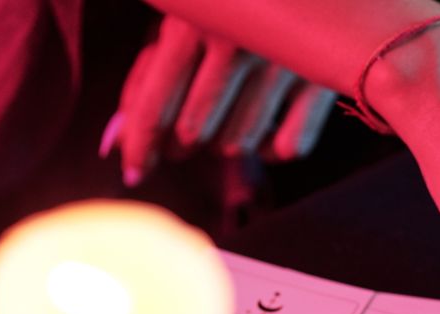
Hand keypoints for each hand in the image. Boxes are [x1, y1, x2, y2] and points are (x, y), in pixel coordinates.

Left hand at [101, 15, 338, 184]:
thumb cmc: (232, 3)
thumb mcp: (183, 21)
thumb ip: (147, 75)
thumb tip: (116, 140)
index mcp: (192, 20)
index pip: (154, 105)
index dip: (138, 146)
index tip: (133, 171)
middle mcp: (238, 42)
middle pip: (194, 131)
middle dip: (182, 142)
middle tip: (184, 136)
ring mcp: (283, 62)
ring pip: (238, 143)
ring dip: (226, 143)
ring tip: (226, 121)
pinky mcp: (323, 80)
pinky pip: (289, 147)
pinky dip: (273, 150)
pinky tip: (267, 134)